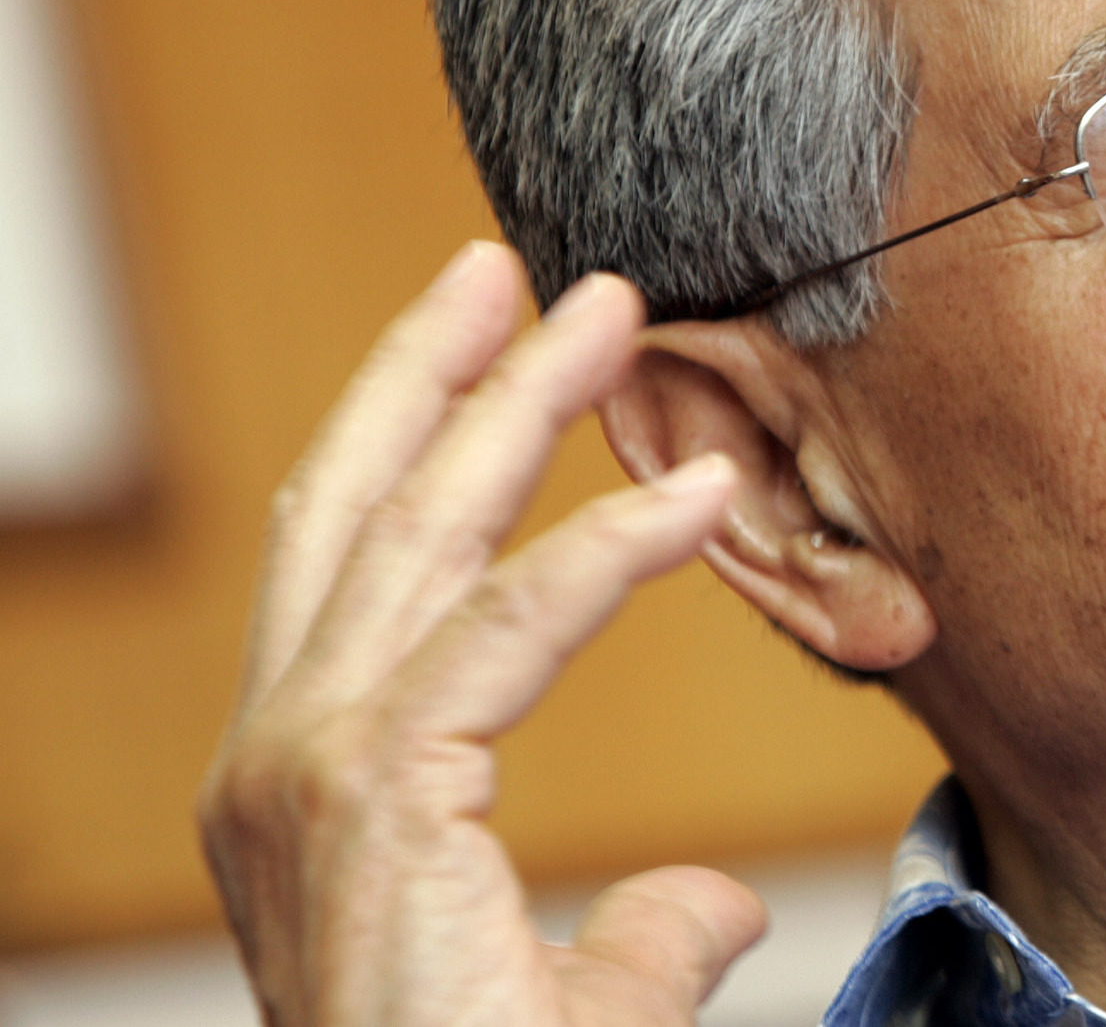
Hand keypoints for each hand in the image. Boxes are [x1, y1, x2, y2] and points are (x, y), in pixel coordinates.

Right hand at [198, 243, 758, 1025]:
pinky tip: (702, 496)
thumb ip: (640, 933)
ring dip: (513, 405)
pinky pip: (508, 631)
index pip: (359, 574)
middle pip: (361, 517)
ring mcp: (307, 772)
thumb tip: (706, 902)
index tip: (498, 352)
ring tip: (606, 309)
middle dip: (441, 378)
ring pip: (422, 536)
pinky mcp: (373, 794)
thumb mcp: (576, 998)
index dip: (421, 448)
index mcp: (306, 788)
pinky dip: (609, 550)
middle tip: (518, 269)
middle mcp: (280, 764)